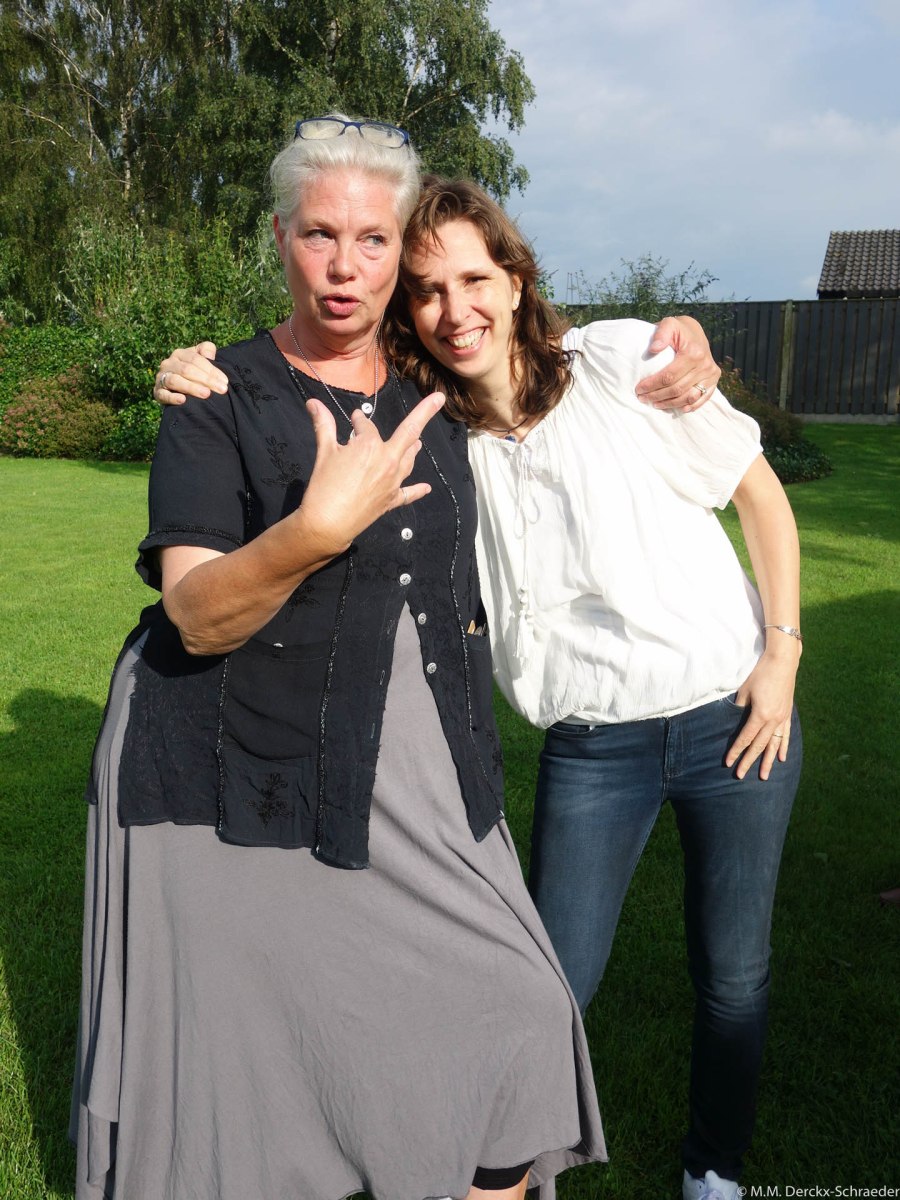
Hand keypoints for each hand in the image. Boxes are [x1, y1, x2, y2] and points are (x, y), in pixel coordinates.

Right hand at [154, 343, 227, 404]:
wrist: (179, 391)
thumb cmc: (195, 373)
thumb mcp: (201, 360)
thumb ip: (207, 351)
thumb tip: (209, 353)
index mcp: (179, 354)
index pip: (196, 359)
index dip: (211, 370)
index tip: (225, 381)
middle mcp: (168, 364)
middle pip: (187, 370)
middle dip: (206, 380)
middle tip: (221, 390)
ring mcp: (161, 378)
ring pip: (175, 381)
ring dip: (191, 388)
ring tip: (206, 394)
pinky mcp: (157, 392)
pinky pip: (163, 395)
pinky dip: (172, 397)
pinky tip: (183, 400)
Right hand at [294, 392, 444, 557]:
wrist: (328, 523)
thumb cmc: (324, 486)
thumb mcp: (324, 452)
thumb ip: (323, 424)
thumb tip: (314, 402)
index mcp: (370, 445)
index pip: (366, 426)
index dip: (358, 421)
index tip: (353, 419)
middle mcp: (388, 460)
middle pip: (409, 432)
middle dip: (425, 412)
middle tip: (438, 398)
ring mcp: (393, 481)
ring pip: (409, 460)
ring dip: (414, 449)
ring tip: (419, 442)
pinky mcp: (392, 499)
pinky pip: (409, 493)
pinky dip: (418, 490)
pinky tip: (427, 488)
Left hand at [635, 316, 720, 411]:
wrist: (695, 332)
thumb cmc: (678, 330)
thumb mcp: (669, 324)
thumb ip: (661, 334)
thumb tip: (653, 349)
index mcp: (693, 352)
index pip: (669, 376)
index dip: (652, 385)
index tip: (639, 389)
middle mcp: (704, 365)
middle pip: (677, 389)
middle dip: (657, 396)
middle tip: (642, 398)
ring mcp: (711, 374)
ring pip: (688, 397)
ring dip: (670, 404)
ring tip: (655, 404)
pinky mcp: (714, 380)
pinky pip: (702, 398)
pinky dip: (690, 406)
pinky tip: (678, 409)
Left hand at [724, 647, 799, 779]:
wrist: (782, 662)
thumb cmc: (760, 673)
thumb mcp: (745, 690)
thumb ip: (740, 707)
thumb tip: (734, 720)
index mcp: (760, 715)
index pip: (745, 738)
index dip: (736, 751)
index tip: (728, 763)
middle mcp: (773, 720)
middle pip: (759, 746)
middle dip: (749, 761)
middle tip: (740, 775)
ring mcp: (782, 718)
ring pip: (774, 744)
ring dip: (768, 761)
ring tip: (764, 775)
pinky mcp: (788, 714)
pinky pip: (786, 735)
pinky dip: (784, 747)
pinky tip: (782, 758)